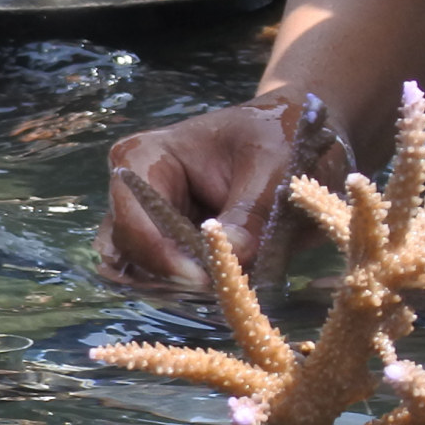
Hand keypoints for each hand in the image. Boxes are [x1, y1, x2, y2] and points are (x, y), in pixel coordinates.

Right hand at [101, 92, 348, 290]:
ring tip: (225, 283)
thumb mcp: (274, 169)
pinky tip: (224, 283)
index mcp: (145, 158)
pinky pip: (164, 278)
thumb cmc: (278, 137)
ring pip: (139, 270)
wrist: (294, 140)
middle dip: (171, 273)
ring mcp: (148, 221)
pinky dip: (192, 288)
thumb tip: (232, 255)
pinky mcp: (169, 245)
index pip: (132, 217)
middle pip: (130, 249)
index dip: (161, 254)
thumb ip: (251, 213)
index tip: (205, 277)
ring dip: (179, 286)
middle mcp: (135, 192)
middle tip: (220, 285)